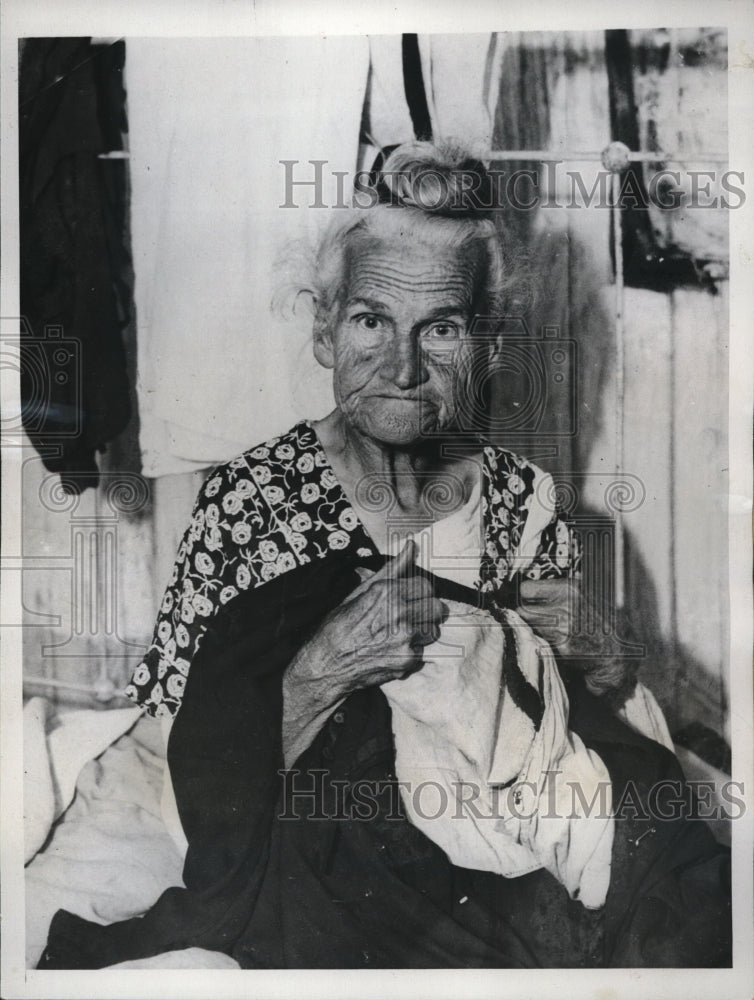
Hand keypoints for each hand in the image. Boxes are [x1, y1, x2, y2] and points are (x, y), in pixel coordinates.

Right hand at [281, 539, 447, 764]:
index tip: (411, 599)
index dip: (419, 592)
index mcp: (388, 592)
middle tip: (413, 617)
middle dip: (428, 611)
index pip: (426, 586)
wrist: (327, 662)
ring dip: (422, 633)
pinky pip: (422, 653)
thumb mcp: (361, 592)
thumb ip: (392, 569)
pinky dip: (411, 654)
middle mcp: (399, 613)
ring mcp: (405, 638)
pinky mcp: (407, 661)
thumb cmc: (339, 625)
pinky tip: (393, 652)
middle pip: (437, 608)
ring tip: (401, 635)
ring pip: (433, 631)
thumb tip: (411, 546)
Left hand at [516, 577, 610, 657]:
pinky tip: (554, 640)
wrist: (618, 647)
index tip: (529, 599)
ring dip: (532, 628)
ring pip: (528, 627)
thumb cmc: (602, 618)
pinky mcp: (562, 648)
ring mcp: (562, 630)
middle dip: (526, 614)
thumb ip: (561, 588)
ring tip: (545, 628)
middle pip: (523, 610)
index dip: (526, 595)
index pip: (526, 589)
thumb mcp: (586, 591)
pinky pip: (540, 641)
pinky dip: (542, 641)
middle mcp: (564, 608)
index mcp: (569, 589)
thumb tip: (534, 586)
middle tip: (534, 616)